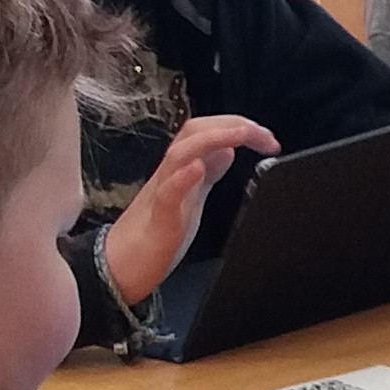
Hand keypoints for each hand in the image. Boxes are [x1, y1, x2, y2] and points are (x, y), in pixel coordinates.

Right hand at [99, 112, 276, 309]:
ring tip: (240, 135)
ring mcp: (163, 194)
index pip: (208, 131)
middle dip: (231, 125)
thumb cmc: (157, 231)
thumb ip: (209, 172)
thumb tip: (227, 150)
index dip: (238, 127)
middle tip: (265, 135)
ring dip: (213, 139)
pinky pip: (167, 194)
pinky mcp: (159, 220)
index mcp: (183, 169)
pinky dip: (183, 178)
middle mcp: (172, 175)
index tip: (269, 139)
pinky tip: (199, 170)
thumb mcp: (193, 196)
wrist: (121, 264)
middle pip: (194, 131)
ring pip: (180, 154)